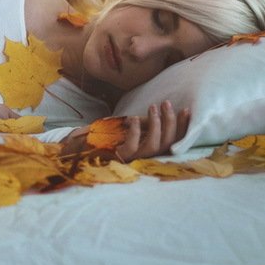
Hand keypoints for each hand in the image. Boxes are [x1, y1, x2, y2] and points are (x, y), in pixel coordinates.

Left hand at [64, 101, 191, 161]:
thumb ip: (146, 124)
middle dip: (170, 123)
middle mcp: (143, 159)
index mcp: (148, 151)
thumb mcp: (130, 126)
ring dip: (157, 125)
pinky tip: (134, 118)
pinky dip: (136, 132)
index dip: (181, 127)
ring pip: (153, 147)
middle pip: (167, 145)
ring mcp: (131, 160)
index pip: (172, 142)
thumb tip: (164, 112)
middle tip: (167, 104)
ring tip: (153, 107)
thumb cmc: (105, 134)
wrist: (78, 145)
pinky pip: (132, 147)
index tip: (186, 110)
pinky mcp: (117, 158)